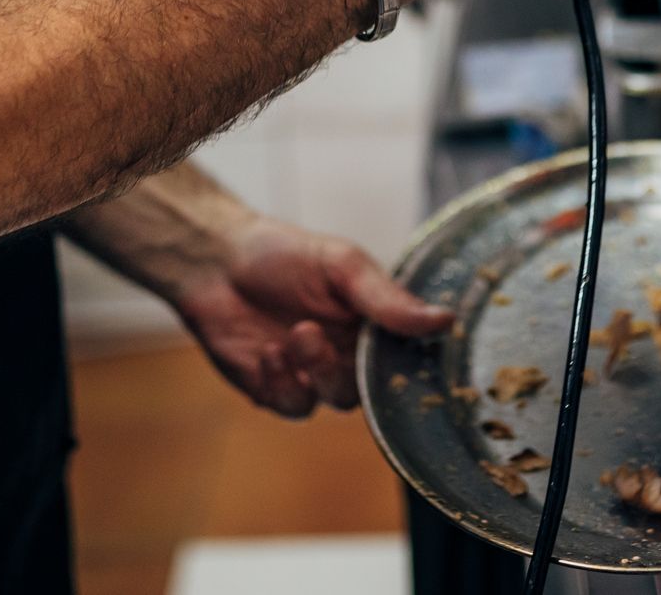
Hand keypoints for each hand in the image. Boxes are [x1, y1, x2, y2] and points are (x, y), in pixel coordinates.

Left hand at [167, 212, 452, 418]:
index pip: (406, 359)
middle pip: (368, 389)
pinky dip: (282, 383)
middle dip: (342, 367)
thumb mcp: (342, 266)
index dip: (409, 368)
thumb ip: (386, 300)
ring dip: (312, 371)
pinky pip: (293, 406)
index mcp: (372, 324)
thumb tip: (445, 320)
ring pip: (333, 400)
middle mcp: (347, 353)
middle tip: (309, 333)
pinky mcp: (276, 389)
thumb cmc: (282, 254)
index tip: (400, 363)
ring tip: (289, 336)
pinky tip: (267, 353)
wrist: (215, 263)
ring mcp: (311, 374)